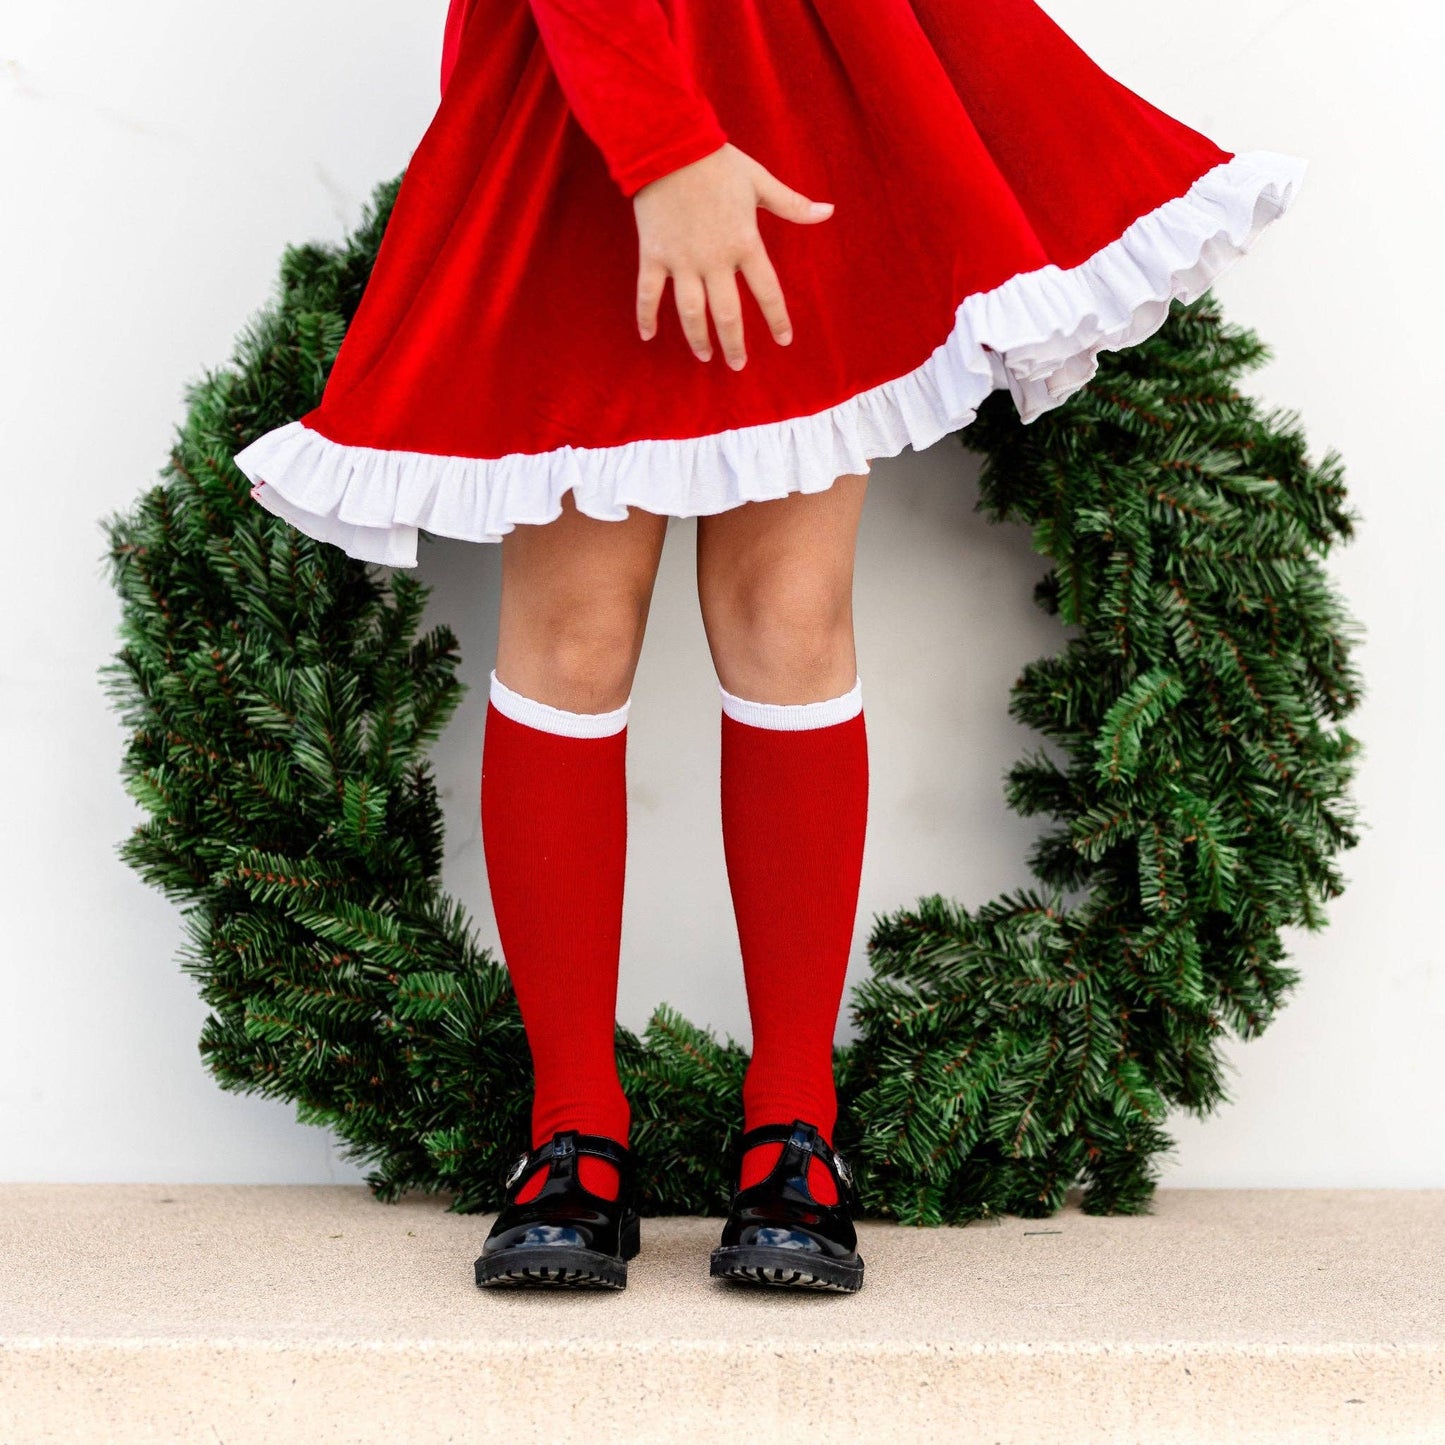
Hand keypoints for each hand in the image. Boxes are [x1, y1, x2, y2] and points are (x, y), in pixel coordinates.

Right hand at [632, 142, 833, 369]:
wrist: (669, 144)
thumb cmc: (718, 162)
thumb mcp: (760, 181)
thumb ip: (792, 205)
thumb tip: (829, 211)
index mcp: (745, 243)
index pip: (767, 291)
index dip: (777, 318)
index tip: (784, 340)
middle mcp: (715, 260)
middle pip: (728, 313)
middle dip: (734, 343)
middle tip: (738, 364)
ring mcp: (682, 260)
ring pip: (691, 312)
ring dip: (698, 338)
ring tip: (705, 356)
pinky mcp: (654, 255)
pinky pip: (648, 293)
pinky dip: (646, 316)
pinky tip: (649, 337)